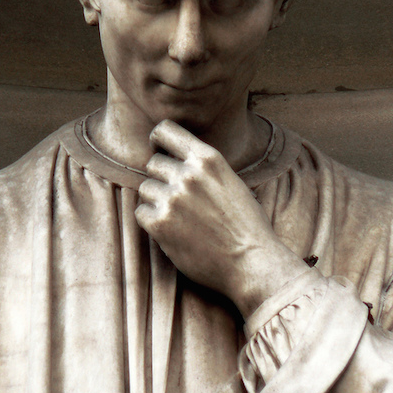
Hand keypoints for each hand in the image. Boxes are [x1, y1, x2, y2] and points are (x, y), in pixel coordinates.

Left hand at [136, 120, 308, 316]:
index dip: (158, 139)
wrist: (251, 262)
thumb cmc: (247, 225)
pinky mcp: (160, 223)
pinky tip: (171, 229)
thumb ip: (204, 168)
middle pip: (153, 163)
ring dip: (156, 200)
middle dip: (162, 178)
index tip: (159, 149)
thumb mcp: (231, 181)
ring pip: (146, 188)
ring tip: (178, 217)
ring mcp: (172, 198)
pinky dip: (151, 220)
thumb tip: (176, 160)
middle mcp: (188, 174)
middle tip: (178, 199)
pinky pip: (140, 212)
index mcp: (207, 159)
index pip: (166, 130)